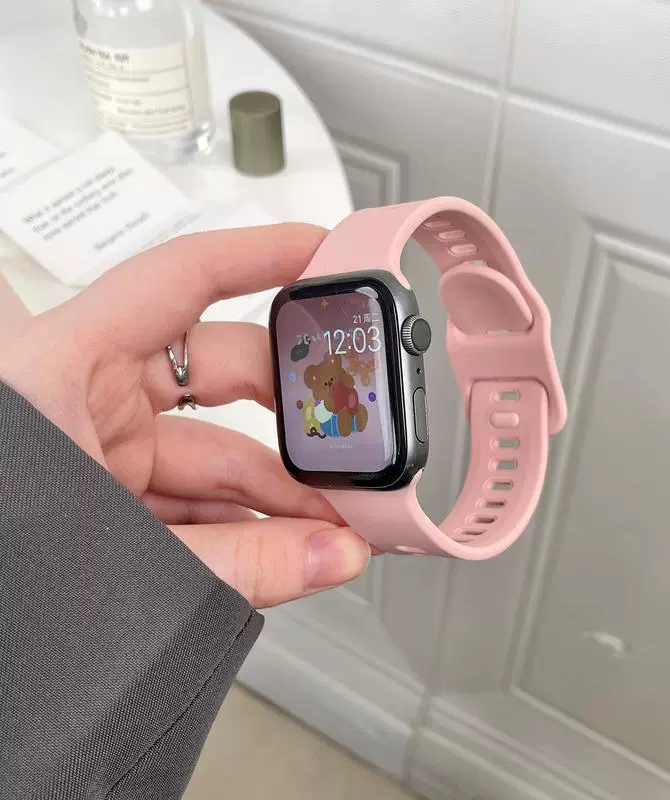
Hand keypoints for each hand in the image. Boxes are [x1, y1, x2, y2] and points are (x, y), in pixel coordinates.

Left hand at [0, 225, 369, 606]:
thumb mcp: (114, 556)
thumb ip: (238, 560)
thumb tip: (331, 552)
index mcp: (60, 368)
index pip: (181, 279)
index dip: (262, 256)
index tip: (328, 254)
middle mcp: (81, 394)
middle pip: (222, 372)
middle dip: (297, 412)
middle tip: (353, 438)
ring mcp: (97, 444)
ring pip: (214, 447)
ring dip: (279, 486)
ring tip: (334, 518)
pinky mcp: (107, 493)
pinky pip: (193, 494)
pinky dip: (243, 519)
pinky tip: (289, 541)